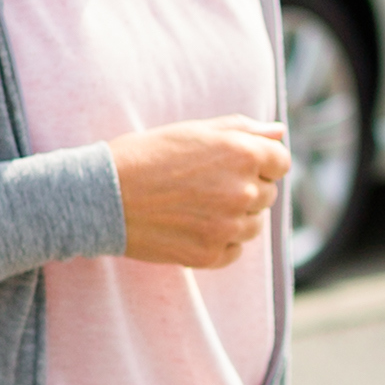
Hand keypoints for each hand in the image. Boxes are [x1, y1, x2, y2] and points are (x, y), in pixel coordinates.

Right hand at [110, 118, 292, 267]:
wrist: (103, 195)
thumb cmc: (146, 154)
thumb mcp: (195, 130)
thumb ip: (243, 129)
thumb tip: (280, 132)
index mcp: (243, 154)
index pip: (281, 162)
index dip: (262, 161)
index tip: (235, 164)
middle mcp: (243, 191)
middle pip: (268, 193)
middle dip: (247, 187)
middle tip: (205, 183)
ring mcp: (228, 226)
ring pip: (254, 224)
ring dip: (235, 216)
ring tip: (197, 205)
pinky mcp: (211, 254)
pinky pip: (235, 250)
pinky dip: (221, 241)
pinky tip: (192, 226)